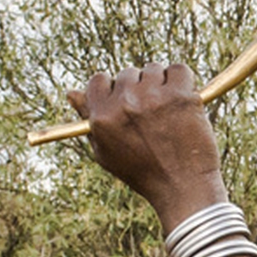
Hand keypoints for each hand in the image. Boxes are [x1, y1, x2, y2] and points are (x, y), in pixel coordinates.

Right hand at [67, 64, 225, 226]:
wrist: (183, 187)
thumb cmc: (144, 172)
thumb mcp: (106, 151)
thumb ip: (88, 120)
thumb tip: (71, 93)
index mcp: (101, 117)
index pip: (98, 80)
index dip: (113, 88)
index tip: (126, 98)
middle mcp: (124, 104)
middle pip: (128, 74)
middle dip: (140, 87)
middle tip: (153, 108)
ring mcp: (153, 98)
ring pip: (153, 69)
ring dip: (161, 82)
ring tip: (169, 106)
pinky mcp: (182, 97)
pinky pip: (179, 69)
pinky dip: (182, 79)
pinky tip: (185, 97)